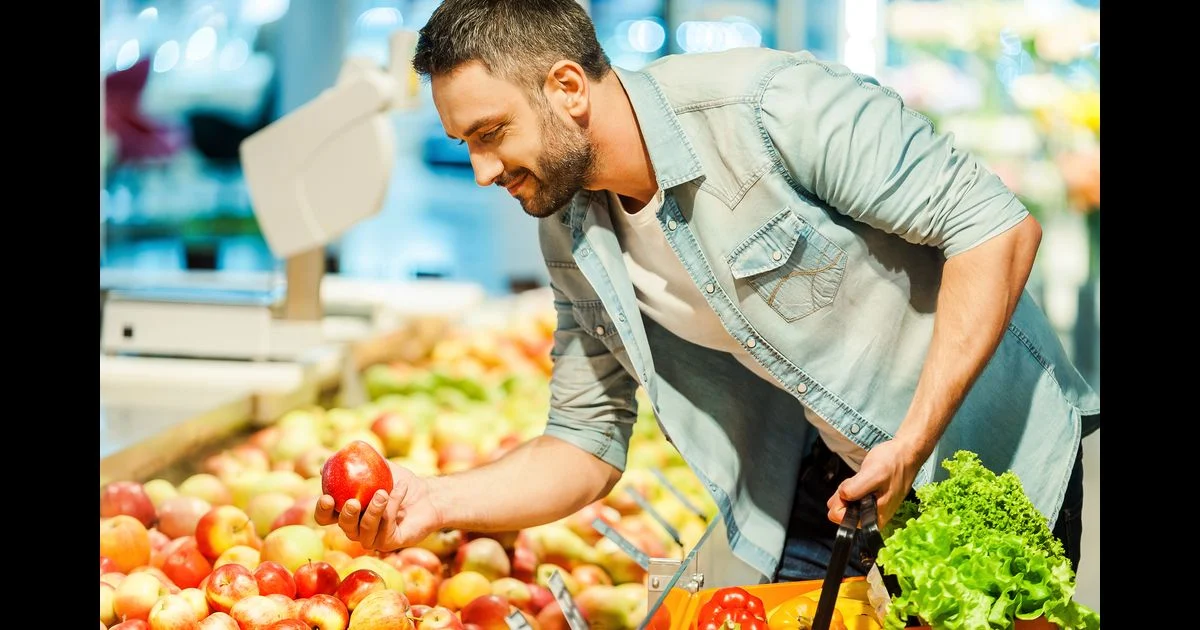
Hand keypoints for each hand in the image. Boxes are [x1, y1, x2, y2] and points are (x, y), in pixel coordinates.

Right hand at [314, 462, 441, 551]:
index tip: (327, 498)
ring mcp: (373, 538)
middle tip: (354, 502)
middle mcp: (358, 528)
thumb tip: (322, 468)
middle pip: (343, 528)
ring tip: (382, 493)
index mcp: (348, 512)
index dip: (322, 511)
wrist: (428, 494)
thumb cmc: (399, 482)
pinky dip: (392, 506)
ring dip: (373, 510)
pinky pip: (386, 528)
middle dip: (346, 515)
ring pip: (365, 530)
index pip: (326, 517)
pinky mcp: (390, 543)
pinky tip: (400, 490)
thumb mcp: (377, 468)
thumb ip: (353, 465)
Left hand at [827, 438, 919, 526]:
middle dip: (844, 495)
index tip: (852, 487)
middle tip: (860, 481)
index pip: (844, 520)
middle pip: (843, 512)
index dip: (841, 502)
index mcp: (875, 520)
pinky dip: (854, 486)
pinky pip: (852, 496)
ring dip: (850, 489)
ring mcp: (871, 508)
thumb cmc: (893, 463)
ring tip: (864, 479)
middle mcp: (873, 518)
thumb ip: (854, 490)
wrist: (906, 453)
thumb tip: (841, 496)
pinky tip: (865, 478)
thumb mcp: (873, 475)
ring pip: (846, 503)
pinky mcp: (870, 499)